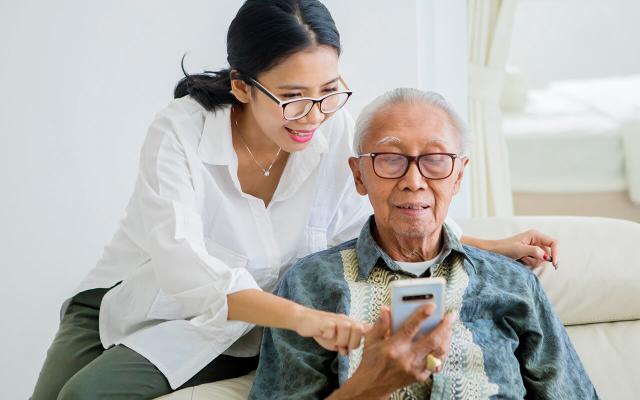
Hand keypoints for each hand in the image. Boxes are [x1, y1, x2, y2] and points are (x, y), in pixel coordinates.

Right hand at [294, 307, 366, 355]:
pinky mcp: (324, 321)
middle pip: (359, 329)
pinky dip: (328, 336)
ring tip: (331, 341)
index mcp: (350, 325)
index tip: (365, 343)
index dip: (371, 336)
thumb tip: (346, 351)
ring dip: (339, 340)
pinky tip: (323, 335)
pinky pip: (331, 329)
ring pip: (347, 328)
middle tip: (341, 346)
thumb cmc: (322, 330)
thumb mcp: (336, 339)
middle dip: (352, 343)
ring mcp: (335, 319)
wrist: (304, 319)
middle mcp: (345, 320)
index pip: (367, 329)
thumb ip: (345, 345)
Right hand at [330, 304, 454, 398]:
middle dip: (444, 326)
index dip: (422, 315)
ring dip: (446, 338)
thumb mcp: (370, 340)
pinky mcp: (420, 376)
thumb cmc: (371, 361)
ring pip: (438, 352)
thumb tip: (386, 309)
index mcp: (393, 347)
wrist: (372, 385)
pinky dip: (442, 352)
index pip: (411, 328)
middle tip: (451, 315)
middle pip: (432, 340)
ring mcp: (415, 369)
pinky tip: (444, 343)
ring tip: (449, 327)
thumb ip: (380, 324)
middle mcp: (406, 358)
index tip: (432, 305)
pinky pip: (436, 362)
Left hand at [491, 229, 558, 268]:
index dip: (556, 253)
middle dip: (539, 259)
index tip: (554, 264)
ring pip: (542, 258)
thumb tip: (546, 256)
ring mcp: (534, 247)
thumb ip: (534, 251)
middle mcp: (536, 239)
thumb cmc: (505, 248)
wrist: (495, 251)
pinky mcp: (530, 253)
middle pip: (548, 252)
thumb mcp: (520, 250)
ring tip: (522, 258)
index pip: (553, 243)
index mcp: (535, 235)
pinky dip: (530, 262)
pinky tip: (522, 260)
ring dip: (533, 261)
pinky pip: (536, 261)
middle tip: (527, 259)